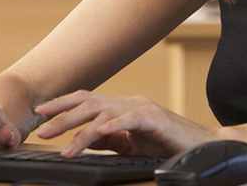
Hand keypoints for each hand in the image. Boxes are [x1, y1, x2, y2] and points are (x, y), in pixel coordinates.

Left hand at [33, 91, 216, 158]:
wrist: (204, 145)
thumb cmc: (168, 145)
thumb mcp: (131, 145)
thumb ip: (109, 141)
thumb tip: (83, 141)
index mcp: (123, 106)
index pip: (87, 100)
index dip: (63, 104)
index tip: (41, 114)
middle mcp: (130, 102)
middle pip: (89, 103)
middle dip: (62, 115)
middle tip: (41, 128)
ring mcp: (143, 108)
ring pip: (103, 112)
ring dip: (79, 129)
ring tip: (63, 145)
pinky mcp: (155, 120)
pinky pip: (128, 120)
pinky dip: (110, 127)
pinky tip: (96, 135)